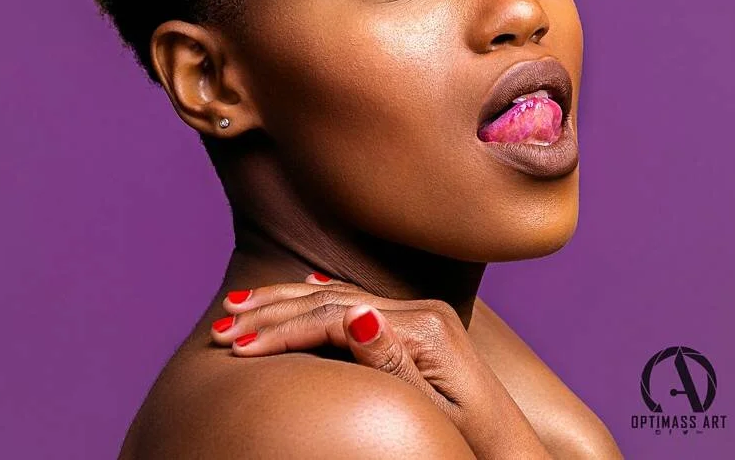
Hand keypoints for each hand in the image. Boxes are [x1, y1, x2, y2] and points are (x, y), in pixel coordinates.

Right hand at [210, 273, 550, 459]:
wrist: (512, 456)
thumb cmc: (472, 444)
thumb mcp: (433, 410)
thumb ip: (392, 362)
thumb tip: (359, 314)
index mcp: (426, 328)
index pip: (334, 316)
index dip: (281, 332)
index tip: (236, 348)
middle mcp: (423, 311)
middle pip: (331, 300)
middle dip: (271, 311)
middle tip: (221, 323)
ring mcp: (422, 315)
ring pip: (338, 297)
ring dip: (285, 301)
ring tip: (238, 305)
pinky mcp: (419, 326)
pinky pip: (355, 304)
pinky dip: (317, 300)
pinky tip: (299, 292)